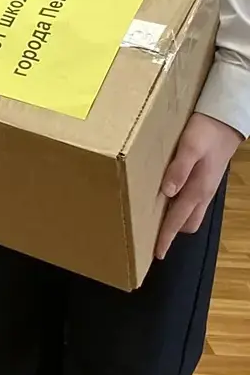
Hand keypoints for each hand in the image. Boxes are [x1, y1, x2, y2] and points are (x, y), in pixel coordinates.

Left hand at [157, 111, 240, 259]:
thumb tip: (167, 192)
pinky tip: (166, 198)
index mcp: (197, 189)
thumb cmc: (205, 132)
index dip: (166, 236)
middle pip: (187, 222)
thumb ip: (179, 169)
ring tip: (153, 219)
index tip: (156, 253)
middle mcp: (203, 193)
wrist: (225, 122)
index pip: (178, 219)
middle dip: (171, 232)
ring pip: (190, 214)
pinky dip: (179, 207)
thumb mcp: (189, 147)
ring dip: (175, 220)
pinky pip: (192, 203)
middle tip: (149, 235)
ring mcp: (205, 188)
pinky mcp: (205, 180)